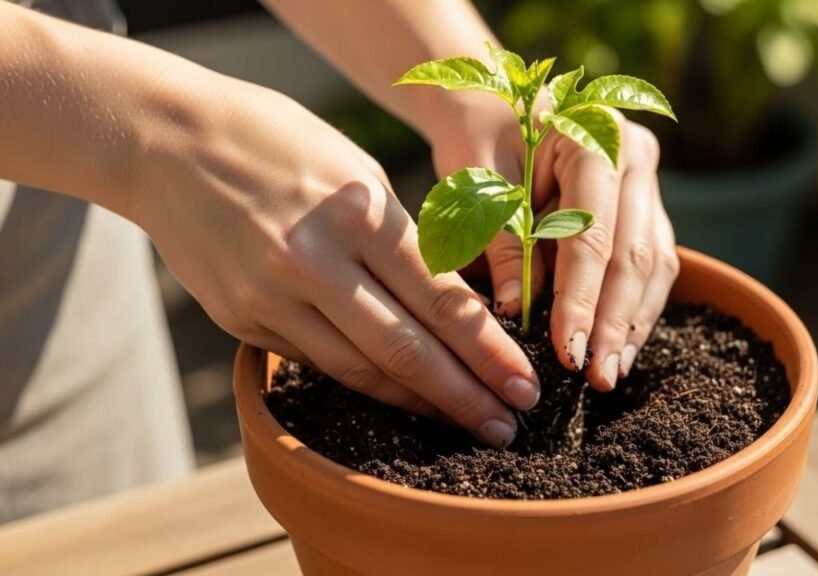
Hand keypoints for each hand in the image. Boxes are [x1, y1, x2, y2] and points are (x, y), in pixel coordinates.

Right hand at [135, 81, 538, 446]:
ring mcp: (270, 296)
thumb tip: (448, 300)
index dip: (489, 352)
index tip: (524, 384)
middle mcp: (315, 261)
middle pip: (407, 349)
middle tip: (509, 427)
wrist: (164, 140)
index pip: (439, 299)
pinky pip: (315, 361)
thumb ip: (399, 235)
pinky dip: (362, 382)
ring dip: (417, 404)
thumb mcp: (355, 167)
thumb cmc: (275, 138)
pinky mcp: (240, 318)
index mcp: (359, 212)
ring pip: (359, 370)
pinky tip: (397, 398)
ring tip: (462, 424)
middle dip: (465, 396)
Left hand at [432, 95, 679, 391]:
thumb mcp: (478, 185)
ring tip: (609, 374)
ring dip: (631, 325)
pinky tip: (618, 349)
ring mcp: (648, 183)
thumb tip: (515, 310)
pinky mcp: (646, 210)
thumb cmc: (479, 141)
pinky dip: (636, 311)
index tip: (566, 349)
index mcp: (592, 136)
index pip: (591, 233)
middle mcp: (634, 156)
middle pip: (633, 254)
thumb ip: (502, 242)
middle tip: (595, 377)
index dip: (581, 297)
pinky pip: (652, 266)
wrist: (495, 110)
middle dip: (612, 323)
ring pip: (653, 265)